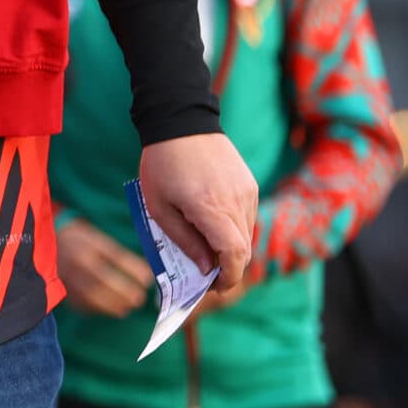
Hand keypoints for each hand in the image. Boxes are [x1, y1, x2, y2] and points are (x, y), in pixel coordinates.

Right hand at [55, 215, 152, 317]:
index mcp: (88, 243)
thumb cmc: (74, 238)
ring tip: (127, 307)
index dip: (135, 270)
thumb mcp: (93, 236)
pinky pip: (85, 305)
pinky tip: (109, 308)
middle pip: (108, 280)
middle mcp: (78, 260)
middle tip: (140, 298)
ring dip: (116, 305)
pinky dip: (100, 309)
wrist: (38, 242)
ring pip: (97, 297)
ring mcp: (69, 277)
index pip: (117, 257)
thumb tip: (143, 272)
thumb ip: (114, 252)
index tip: (148, 279)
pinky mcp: (63, 291)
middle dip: (128, 292)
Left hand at [137, 132, 259, 290]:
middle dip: (228, 268)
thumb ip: (184, 240)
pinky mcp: (249, 183)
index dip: (228, 277)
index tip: (215, 286)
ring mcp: (246, 191)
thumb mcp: (159, 206)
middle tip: (207, 275)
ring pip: (247, 234)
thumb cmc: (161, 164)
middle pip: (243, 249)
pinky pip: (246, 216)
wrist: (181, 120)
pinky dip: (234, 228)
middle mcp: (235, 201)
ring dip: (231, 248)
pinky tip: (212, 223)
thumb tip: (204, 267)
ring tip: (206, 248)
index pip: (234, 255)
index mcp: (210, 208)